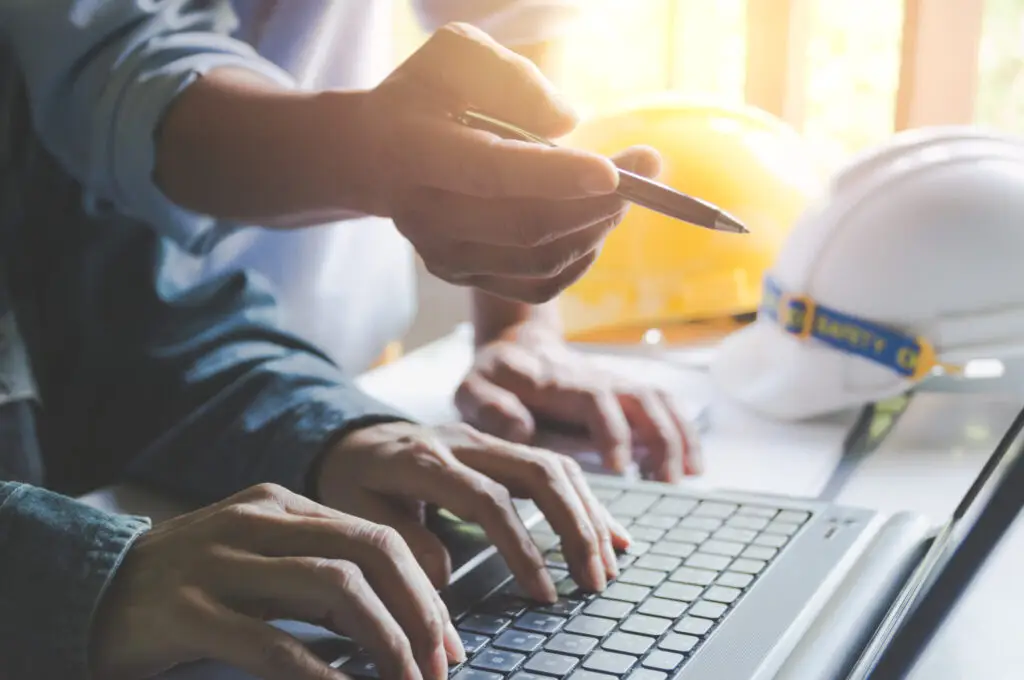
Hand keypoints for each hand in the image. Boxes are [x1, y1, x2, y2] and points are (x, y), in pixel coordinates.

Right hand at [90, 484, 464, 679]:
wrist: (90, 587)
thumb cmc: (192, 582)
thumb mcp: (260, 559)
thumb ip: (319, 574)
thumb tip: (398, 619)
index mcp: (282, 504)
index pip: (377, 537)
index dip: (425, 592)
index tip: (449, 642)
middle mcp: (258, 522)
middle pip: (369, 553)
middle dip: (419, 612)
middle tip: (441, 664)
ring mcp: (221, 562)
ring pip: (334, 589)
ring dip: (385, 641)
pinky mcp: (188, 611)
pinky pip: (272, 643)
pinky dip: (320, 675)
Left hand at [316, 422, 630, 600]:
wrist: (353, 437)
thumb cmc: (353, 481)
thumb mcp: (355, 512)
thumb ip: (400, 540)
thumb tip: (444, 577)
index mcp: (425, 459)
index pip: (488, 500)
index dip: (521, 547)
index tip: (544, 593)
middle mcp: (466, 442)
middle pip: (538, 472)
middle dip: (575, 528)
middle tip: (595, 581)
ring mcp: (490, 440)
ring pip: (555, 466)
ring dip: (588, 515)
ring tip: (608, 565)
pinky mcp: (505, 446)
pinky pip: (556, 466)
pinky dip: (587, 501)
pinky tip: (611, 533)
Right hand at [352, 22, 660, 302]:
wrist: (375, 154)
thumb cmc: (428, 96)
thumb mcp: (458, 56)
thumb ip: (512, 78)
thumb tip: (567, 125)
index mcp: (417, 152)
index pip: (492, 172)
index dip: (557, 176)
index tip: (615, 170)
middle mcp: (425, 216)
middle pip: (528, 228)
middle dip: (601, 203)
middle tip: (649, 168)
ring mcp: (444, 257)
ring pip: (542, 261)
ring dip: (598, 227)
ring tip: (624, 190)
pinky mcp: (465, 279)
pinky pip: (540, 284)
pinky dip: (581, 255)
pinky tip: (593, 222)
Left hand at [455, 324, 703, 482]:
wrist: (515, 347)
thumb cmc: (491, 378)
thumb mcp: (471, 390)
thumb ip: (488, 406)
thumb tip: (521, 427)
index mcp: (557, 381)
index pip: (595, 399)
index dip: (612, 431)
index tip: (622, 470)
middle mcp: (595, 378)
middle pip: (641, 397)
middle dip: (661, 438)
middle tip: (667, 483)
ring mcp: (615, 384)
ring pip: (660, 401)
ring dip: (679, 436)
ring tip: (686, 479)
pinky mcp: (625, 395)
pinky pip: (665, 408)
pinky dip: (684, 434)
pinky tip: (692, 468)